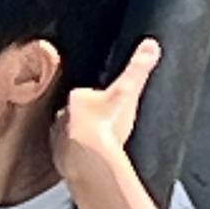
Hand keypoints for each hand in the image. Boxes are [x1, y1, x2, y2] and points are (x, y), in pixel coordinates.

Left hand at [52, 37, 158, 178]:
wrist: (91, 161)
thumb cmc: (106, 125)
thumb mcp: (127, 92)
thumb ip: (138, 68)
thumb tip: (150, 45)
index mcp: (76, 98)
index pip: (84, 94)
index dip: (96, 99)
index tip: (108, 106)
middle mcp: (62, 117)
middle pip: (74, 114)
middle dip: (86, 119)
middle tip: (104, 126)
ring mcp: (59, 140)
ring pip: (69, 135)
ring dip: (80, 139)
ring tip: (98, 146)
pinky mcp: (61, 161)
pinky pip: (68, 157)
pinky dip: (78, 158)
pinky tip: (91, 163)